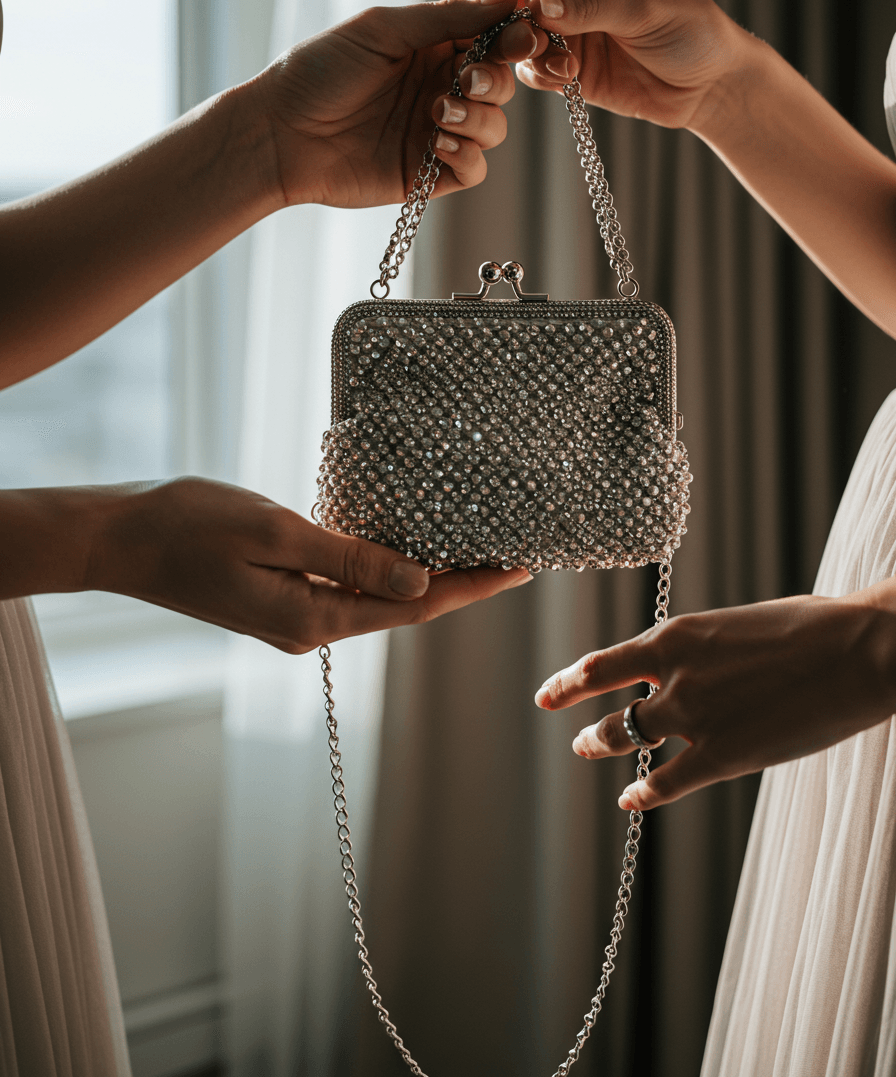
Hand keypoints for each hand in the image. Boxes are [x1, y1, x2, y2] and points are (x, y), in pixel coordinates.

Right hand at [88, 477, 530, 652]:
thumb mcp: (276, 532)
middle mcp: (307, 629)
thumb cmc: (189, 525)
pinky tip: (397, 549)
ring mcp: (289, 619)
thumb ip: (349, 559)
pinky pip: (342, 590)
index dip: (470, 589)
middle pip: (400, 609)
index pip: (412, 609)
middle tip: (508, 556)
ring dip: (420, 579)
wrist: (120, 540)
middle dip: (456, 586)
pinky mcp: (274, 601)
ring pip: (373, 600)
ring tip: (468, 551)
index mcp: (312, 618)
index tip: (519, 570)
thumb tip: (419, 584)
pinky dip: (378, 571)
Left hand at [256, 0, 521, 208]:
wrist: (280, 133)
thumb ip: (448, 17)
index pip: (490, 41)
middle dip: (493, 82)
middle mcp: (438, 88)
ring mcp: (434, 133)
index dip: (511, 40)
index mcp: (431, 49)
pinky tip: (439, 143)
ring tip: (440, 112)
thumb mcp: (384, 29)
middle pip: (499, 86)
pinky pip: (473, 170)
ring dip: (479, 119)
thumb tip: (507, 1)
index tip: (518, 37)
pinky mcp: (426, 174)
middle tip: (465, 80)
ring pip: (493, 128)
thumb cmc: (320, 71)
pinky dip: (468, 155)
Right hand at [477, 0, 746, 131]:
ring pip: (512, 40)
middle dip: (508, 27)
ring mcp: (560, 28)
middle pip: (503, 1)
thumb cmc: (689, 29)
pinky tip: (569, 80)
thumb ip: (589, 7)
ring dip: (527, 57)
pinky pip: (531, 71)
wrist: (708, 82)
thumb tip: (537, 5)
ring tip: (564, 69)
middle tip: (531, 48)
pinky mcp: (564, 65)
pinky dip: (541, 78)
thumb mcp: (642, 9)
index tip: (499, 15)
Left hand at [534, 581, 895, 809]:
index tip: (549, 693)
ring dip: (603, 749)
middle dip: (584, 723)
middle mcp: (673, 676)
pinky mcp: (724, 756)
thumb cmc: (811, 628)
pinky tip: (630, 799)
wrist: (857, 650)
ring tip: (590, 752)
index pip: (602, 664)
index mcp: (676, 636)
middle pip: (608, 707)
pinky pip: (666, 782)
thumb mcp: (737, 625)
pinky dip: (642, 793)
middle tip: (573, 735)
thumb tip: (696, 666)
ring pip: (628, 740)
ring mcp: (695, 718)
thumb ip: (705, 649)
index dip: (569, 682)